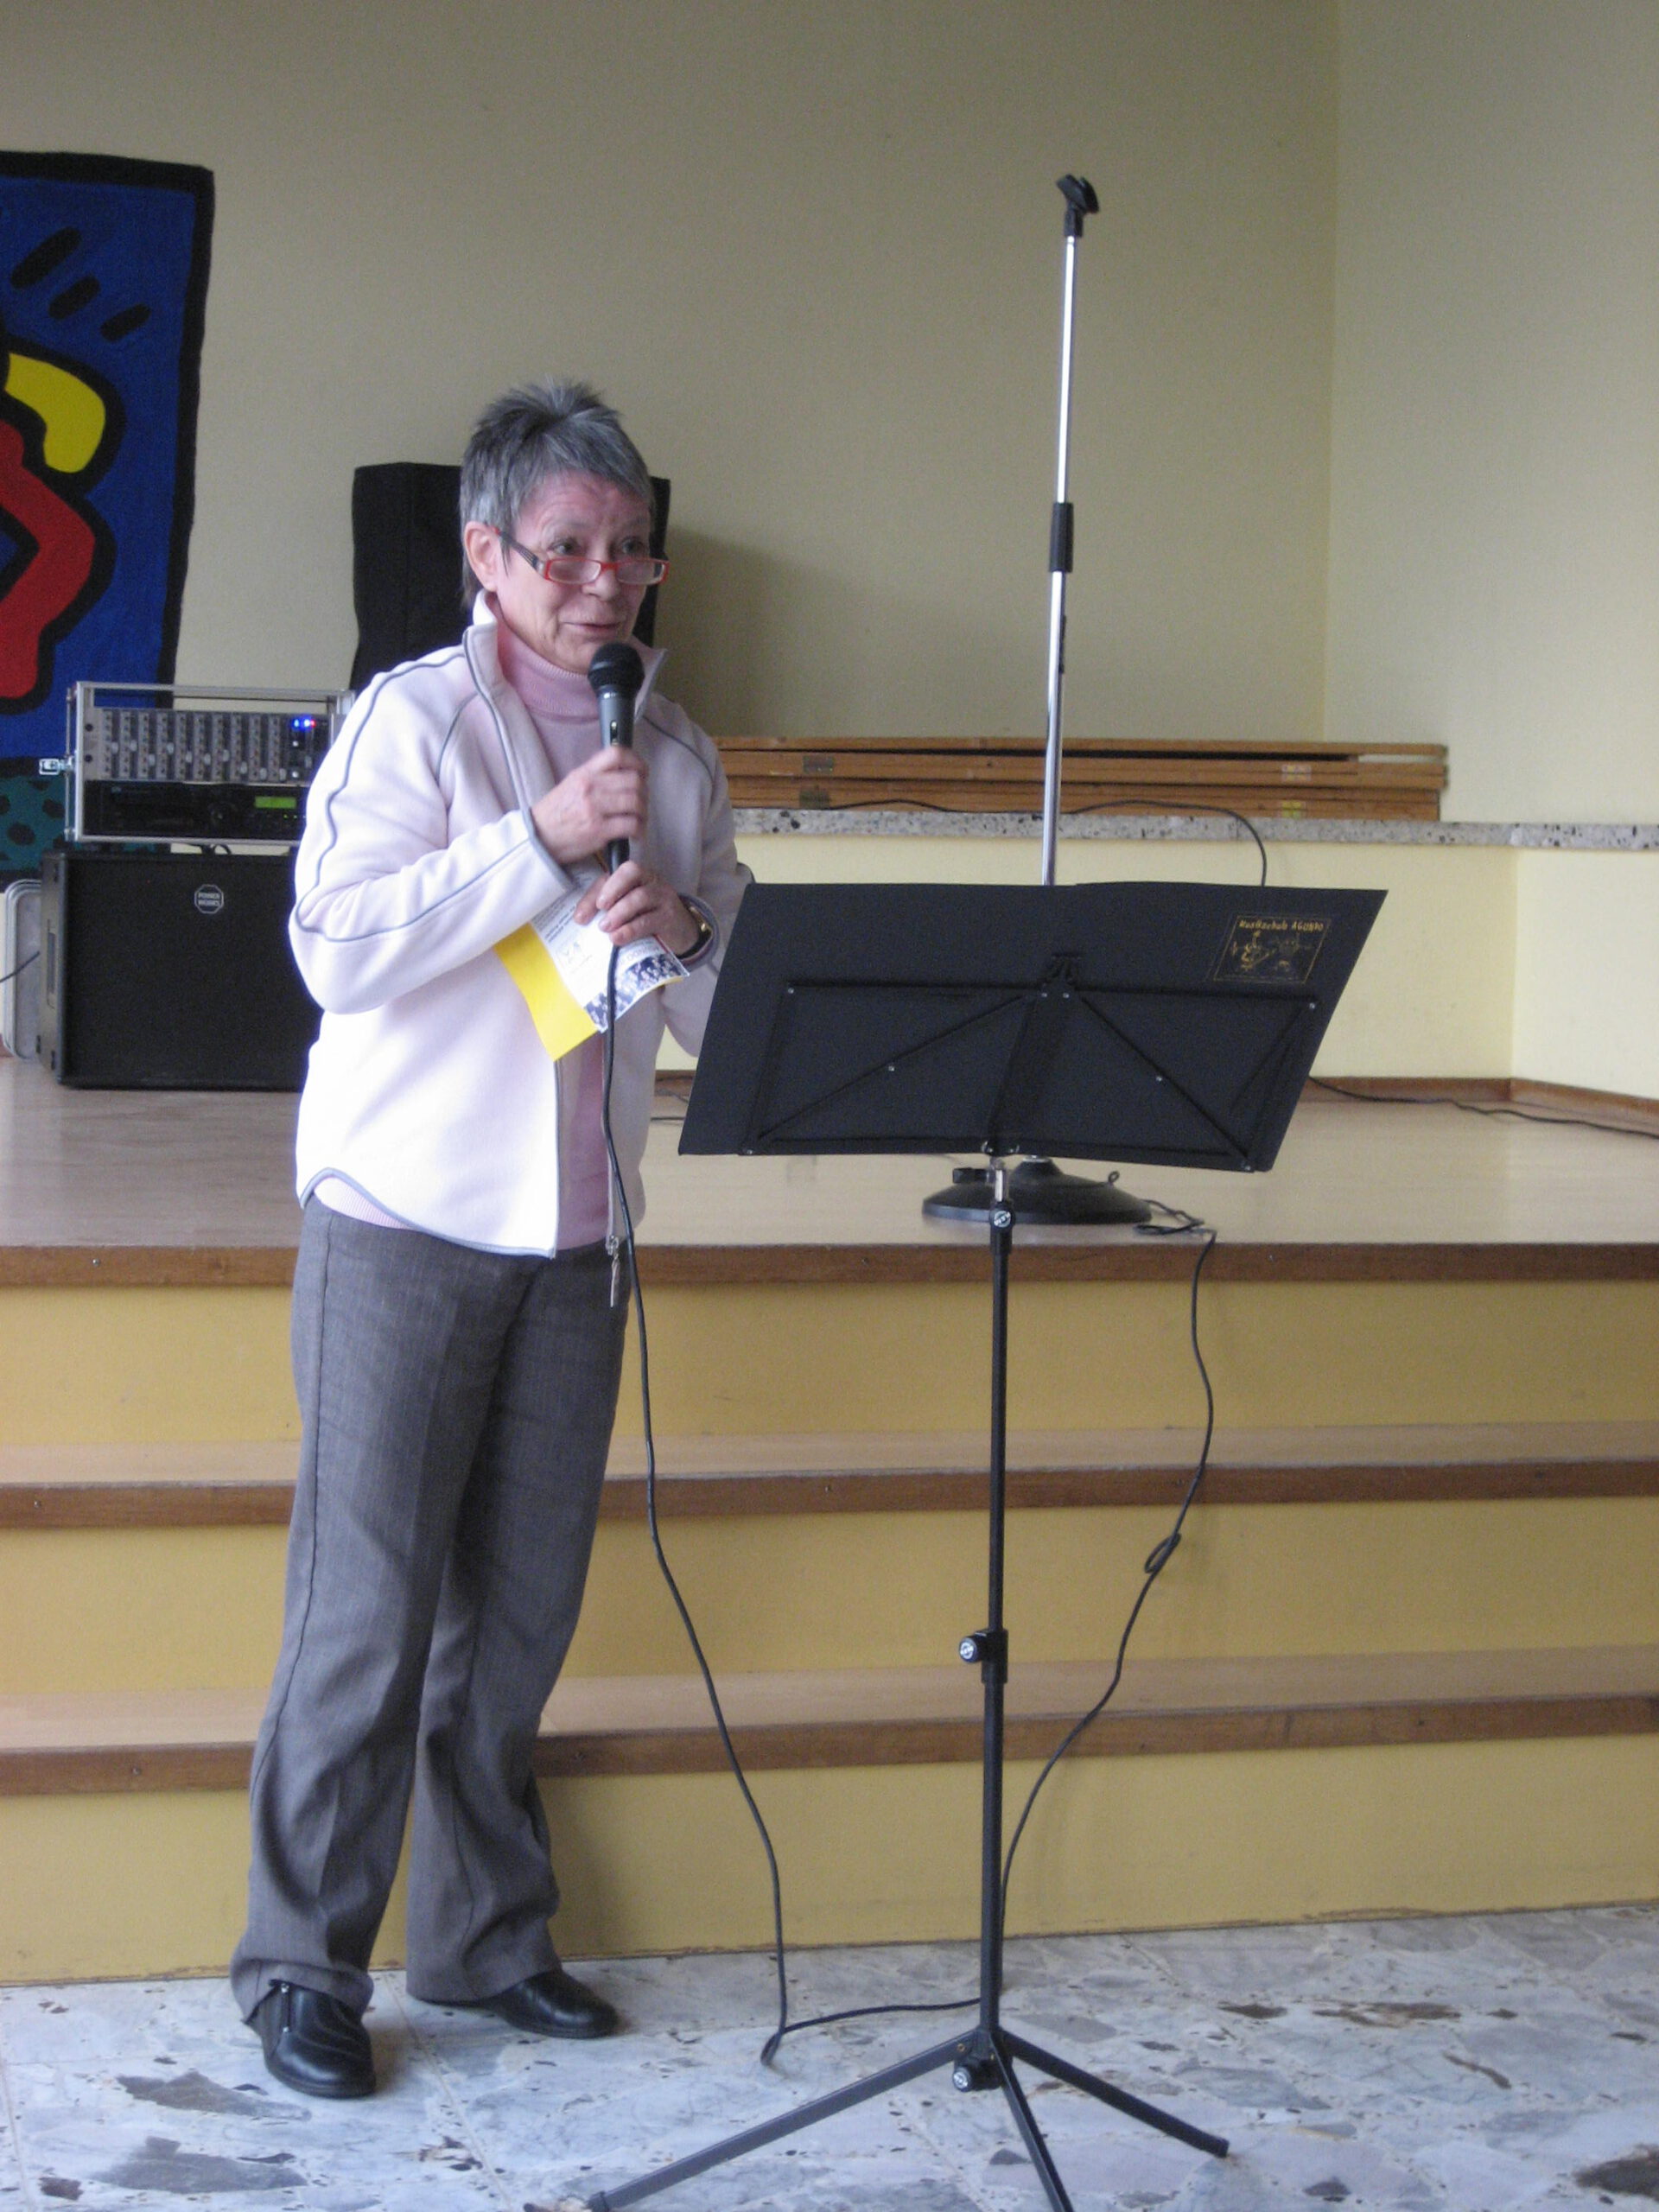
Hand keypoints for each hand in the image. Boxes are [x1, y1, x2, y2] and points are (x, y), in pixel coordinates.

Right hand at [530, 749, 648, 866]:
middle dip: (644, 791)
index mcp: (584, 773)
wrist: (539, 837)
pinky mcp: (599, 830)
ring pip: (636, 802)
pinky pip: (631, 825)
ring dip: (644, 812)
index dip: (636, 761)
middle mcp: (590, 787)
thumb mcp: (571, 784)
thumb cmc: (556, 813)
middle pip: (633, 780)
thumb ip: (596, 776)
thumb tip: (624, 774)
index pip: (616, 754)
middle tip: (642, 801)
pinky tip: (636, 834)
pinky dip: (639, 830)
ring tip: (640, 818)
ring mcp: (595, 809)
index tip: (643, 772)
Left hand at [576, 860, 700, 955]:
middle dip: (611, 890)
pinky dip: (630, 929)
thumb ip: (607, 908)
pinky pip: (648, 920)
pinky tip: (618, 938)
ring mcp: (664, 897)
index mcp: (639, 875)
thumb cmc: (649, 918)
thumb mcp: (628, 910)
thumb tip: (580, 918)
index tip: (582, 915)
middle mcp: (652, 880)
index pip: (617, 873)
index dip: (598, 890)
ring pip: (640, 896)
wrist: (682, 933)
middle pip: (632, 872)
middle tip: (600, 909)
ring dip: (619, 912)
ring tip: (605, 928)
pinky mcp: (670, 917)